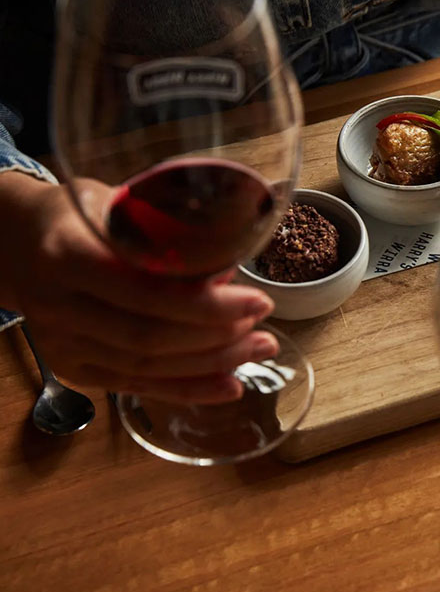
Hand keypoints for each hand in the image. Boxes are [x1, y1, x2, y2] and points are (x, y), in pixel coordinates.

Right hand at [0, 172, 275, 403]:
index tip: (257, 301)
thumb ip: (162, 230)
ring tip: (260, 348)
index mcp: (68, 256)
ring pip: (147, 366)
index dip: (207, 305)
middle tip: (263, 326)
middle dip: (219, 337)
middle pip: (150, 336)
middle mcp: (59, 307)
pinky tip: (229, 385)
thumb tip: (229, 262)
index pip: (146, 292)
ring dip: (213, 364)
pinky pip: (137, 386)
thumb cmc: (75, 217)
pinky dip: (188, 389)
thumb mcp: (113, 202)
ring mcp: (62, 344)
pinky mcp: (74, 369)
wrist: (13, 247)